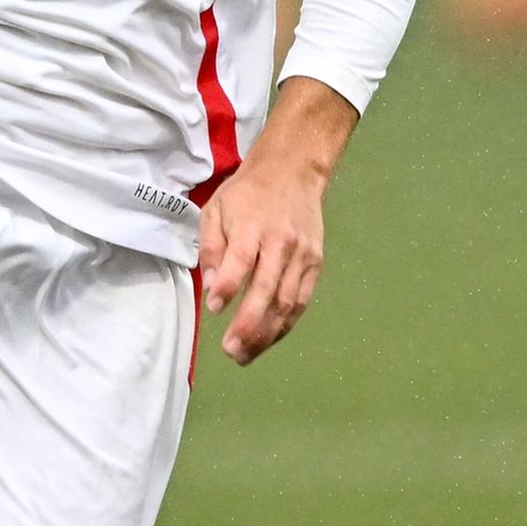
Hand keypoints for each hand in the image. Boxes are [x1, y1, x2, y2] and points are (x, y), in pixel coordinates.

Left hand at [198, 78, 356, 363]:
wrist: (293, 171)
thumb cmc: (247, 193)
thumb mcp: (216, 209)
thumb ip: (211, 247)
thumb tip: (212, 285)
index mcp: (253, 226)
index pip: (241, 261)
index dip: (229, 287)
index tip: (214, 309)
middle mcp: (281, 243)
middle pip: (268, 290)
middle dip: (249, 325)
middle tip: (231, 350)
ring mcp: (302, 256)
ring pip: (287, 303)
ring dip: (267, 333)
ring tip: (245, 354)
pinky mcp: (315, 264)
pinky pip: (301, 301)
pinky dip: (286, 324)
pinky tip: (268, 339)